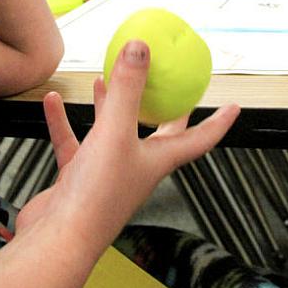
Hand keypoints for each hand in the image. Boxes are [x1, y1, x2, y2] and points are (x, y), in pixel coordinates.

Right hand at [15, 39, 238, 246]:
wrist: (59, 239)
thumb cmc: (96, 198)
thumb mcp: (115, 132)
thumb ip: (126, 88)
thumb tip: (140, 47)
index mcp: (158, 160)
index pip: (199, 138)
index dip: (218, 122)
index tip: (233, 106)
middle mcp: (136, 166)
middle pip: (157, 133)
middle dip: (163, 109)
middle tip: (167, 85)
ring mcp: (106, 173)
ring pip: (112, 133)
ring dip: (110, 106)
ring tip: (104, 80)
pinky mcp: (78, 178)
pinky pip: (74, 142)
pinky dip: (65, 121)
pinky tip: (54, 102)